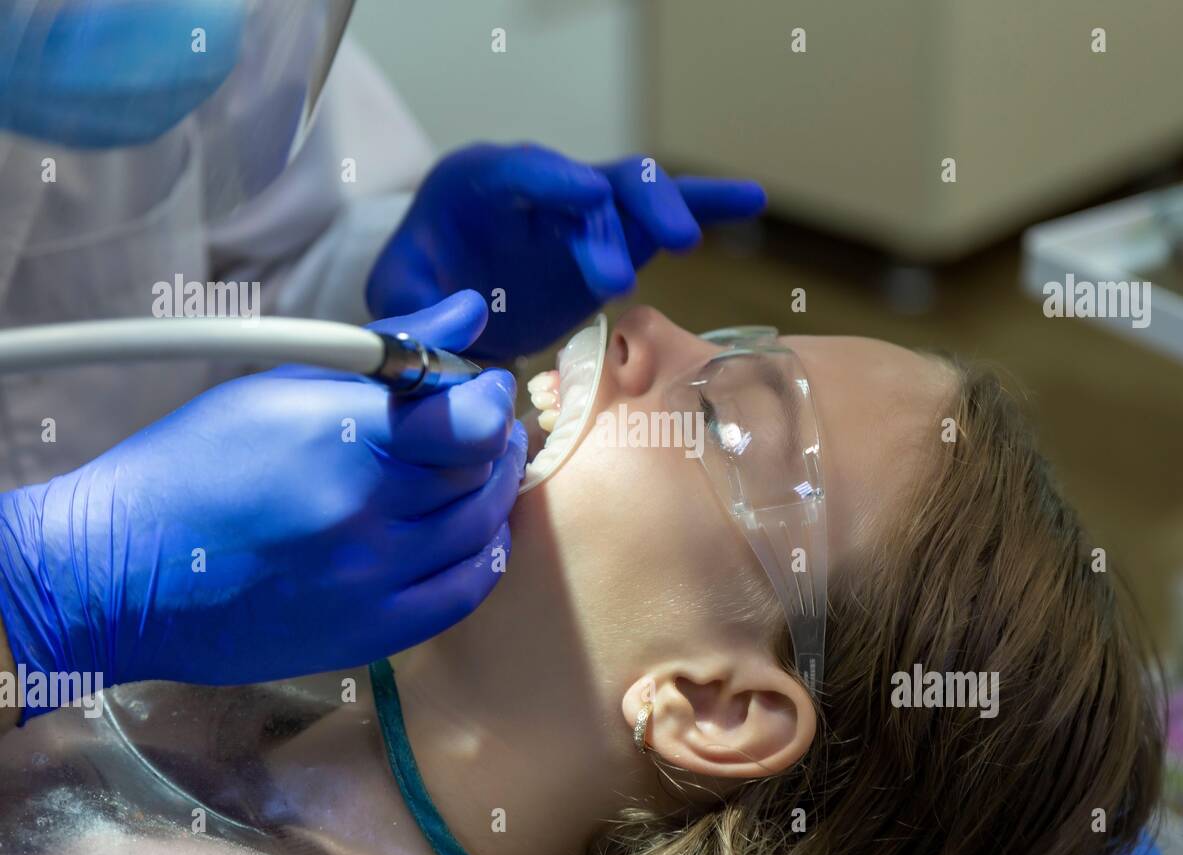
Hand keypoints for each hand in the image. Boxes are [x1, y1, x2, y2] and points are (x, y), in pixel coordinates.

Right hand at [0, 291, 523, 717]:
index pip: (469, 422)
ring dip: (493, 491)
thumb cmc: (191, 465)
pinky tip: (470, 530)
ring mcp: (369, 580)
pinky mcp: (368, 633)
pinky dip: (482, 555)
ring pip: (479, 530)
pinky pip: (463, 592)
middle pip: (477, 473)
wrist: (118, 572)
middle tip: (481, 424)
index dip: (490, 399)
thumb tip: (471, 311)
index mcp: (336, 437)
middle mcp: (361, 512)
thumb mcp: (282, 384)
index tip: (484, 385)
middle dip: (494, 438)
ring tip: (476, 468)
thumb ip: (390, 347)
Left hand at [365, 142, 766, 360]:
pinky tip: (750, 200)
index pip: (516, 170)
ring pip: (635, 194)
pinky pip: (661, 219)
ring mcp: (584, 211)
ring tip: (684, 241)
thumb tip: (459, 323)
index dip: (551, 179)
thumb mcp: (397, 296)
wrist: (451, 295)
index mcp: (477, 184)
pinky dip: (705, 205)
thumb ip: (415, 310)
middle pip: (589, 183)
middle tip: (615, 278)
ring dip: (662, 211)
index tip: (585, 194)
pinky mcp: (615, 239)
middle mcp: (540, 187)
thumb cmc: (422, 284)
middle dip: (608, 222)